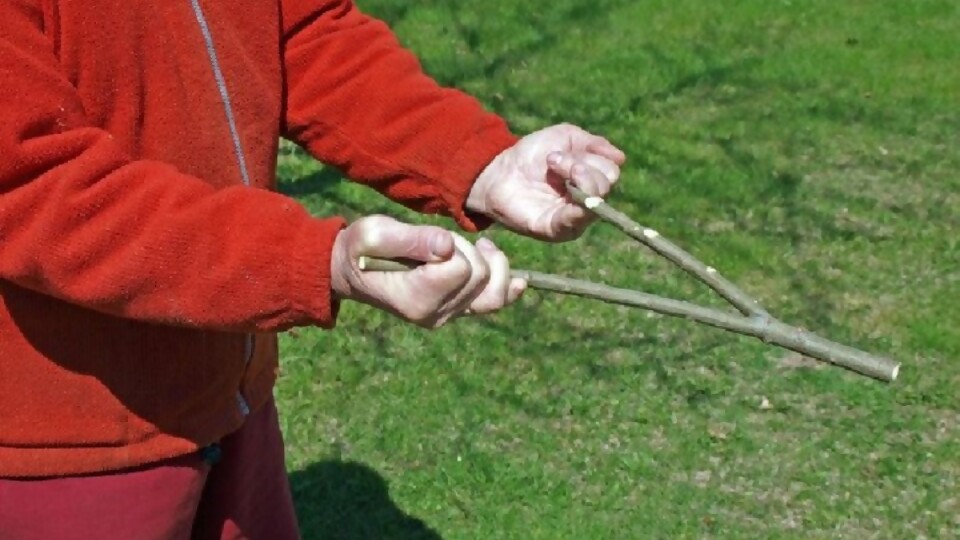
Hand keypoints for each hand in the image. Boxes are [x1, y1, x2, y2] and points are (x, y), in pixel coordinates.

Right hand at [330, 215, 525, 327]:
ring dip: (491, 266)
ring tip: (476, 248)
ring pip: (494, 295)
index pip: (461, 269)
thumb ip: (411, 239)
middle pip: (480, 278)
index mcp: (416, 298)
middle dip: (468, 251)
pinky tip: (518, 281)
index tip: (430, 240)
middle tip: (440, 242)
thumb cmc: (361, 248)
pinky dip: (507, 288)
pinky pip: (493, 304)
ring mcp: (448, 315)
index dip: (453, 247)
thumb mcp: (375, 233)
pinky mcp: (457, 310)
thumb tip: (447, 246)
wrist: (354, 270)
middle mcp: (435, 314)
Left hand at [466, 123, 625, 241]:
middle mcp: (585, 201)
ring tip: (552, 166)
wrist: (498, 171)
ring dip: (577, 177)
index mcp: (589, 180)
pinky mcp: (556, 230)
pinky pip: (576, 221)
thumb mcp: (565, 138)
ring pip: (595, 201)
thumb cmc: (531, 155)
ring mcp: (572, 218)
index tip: (562, 152)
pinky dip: (577, 206)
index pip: (610, 171)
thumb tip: (621, 158)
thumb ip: (594, 144)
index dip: (591, 157)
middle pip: (606, 185)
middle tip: (554, 161)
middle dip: (583, 166)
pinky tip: (566, 188)